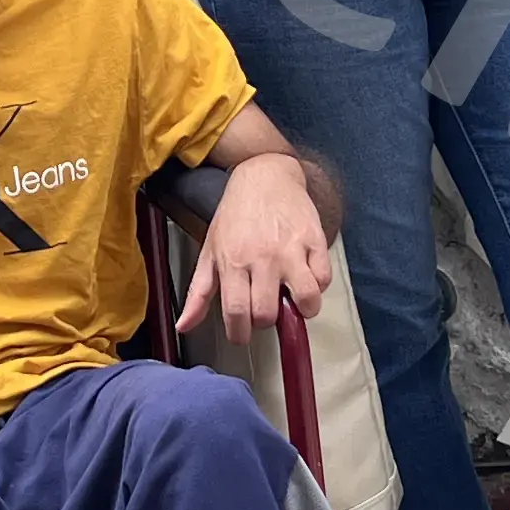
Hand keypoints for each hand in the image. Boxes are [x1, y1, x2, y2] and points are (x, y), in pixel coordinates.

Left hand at [179, 153, 329, 340]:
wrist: (264, 175)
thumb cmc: (236, 214)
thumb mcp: (210, 250)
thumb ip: (198, 293)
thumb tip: (184, 327)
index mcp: (233, 261)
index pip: (236, 313)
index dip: (240, 333)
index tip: (242, 334)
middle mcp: (262, 257)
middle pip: (268, 313)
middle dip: (266, 321)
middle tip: (265, 309)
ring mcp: (291, 249)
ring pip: (305, 300)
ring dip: (301, 310)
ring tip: (293, 300)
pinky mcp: (314, 240)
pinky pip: (324, 279)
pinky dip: (318, 287)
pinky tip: (306, 278)